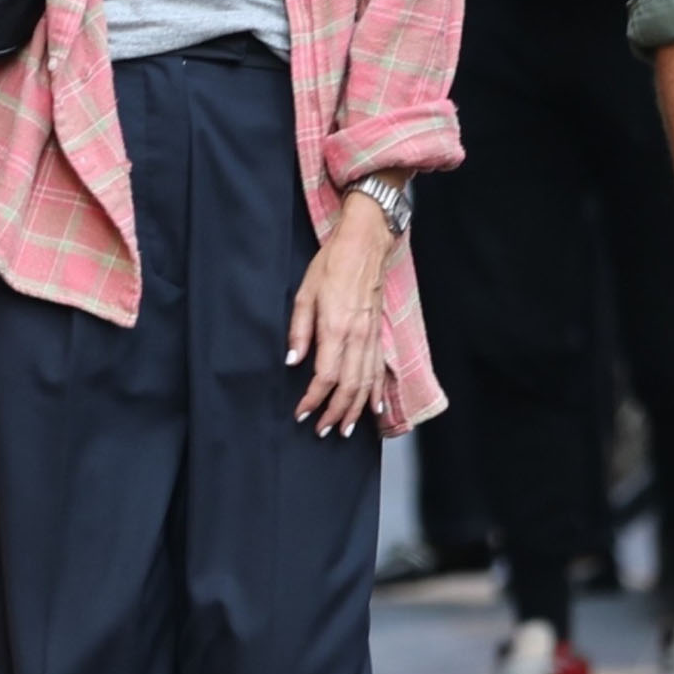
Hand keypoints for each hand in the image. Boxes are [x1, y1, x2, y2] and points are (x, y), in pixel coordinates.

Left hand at [287, 191, 394, 437]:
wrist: (365, 243)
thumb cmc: (333, 264)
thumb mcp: (305, 293)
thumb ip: (299, 330)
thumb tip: (293, 360)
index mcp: (336, 328)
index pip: (325, 377)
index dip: (313, 399)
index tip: (301, 412)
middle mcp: (357, 338)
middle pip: (349, 388)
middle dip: (335, 414)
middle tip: (322, 431)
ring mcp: (371, 337)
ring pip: (367, 384)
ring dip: (356, 411)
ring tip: (345, 430)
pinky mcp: (379, 334)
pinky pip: (380, 371)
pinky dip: (378, 393)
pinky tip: (375, 409)